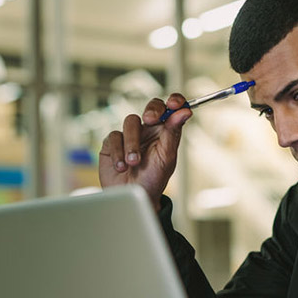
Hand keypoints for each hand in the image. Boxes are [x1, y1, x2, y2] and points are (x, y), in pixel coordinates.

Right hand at [99, 94, 191, 210]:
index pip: (171, 108)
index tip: (174, 103)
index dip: (174, 101)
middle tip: (150, 120)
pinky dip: (118, 152)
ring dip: (132, 143)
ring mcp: (129, 135)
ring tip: (134, 162)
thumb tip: (185, 112)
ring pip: (130, 121)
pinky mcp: (112, 143)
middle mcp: (148, 129)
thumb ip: (173, 133)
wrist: (133, 196)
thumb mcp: (167, 157)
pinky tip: (121, 167)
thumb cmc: (153, 178)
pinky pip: (114, 137)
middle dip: (151, 111)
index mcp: (165, 131)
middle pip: (151, 107)